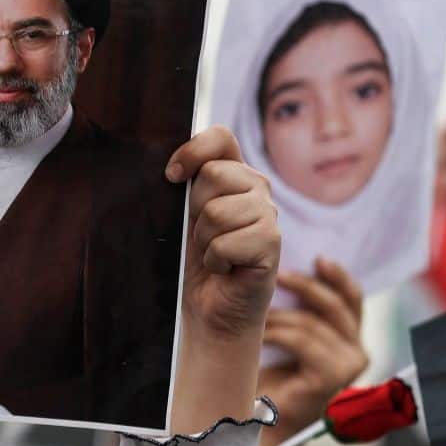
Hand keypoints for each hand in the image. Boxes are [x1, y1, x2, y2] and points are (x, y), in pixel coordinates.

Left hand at [167, 126, 279, 339]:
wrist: (211, 308)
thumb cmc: (195, 261)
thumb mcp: (183, 216)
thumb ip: (186, 185)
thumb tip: (175, 168)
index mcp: (234, 173)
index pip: (220, 137)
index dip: (193, 151)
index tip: (173, 176)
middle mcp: (256, 187)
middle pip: (214, 174)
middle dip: (195, 211)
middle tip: (202, 235)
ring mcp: (268, 214)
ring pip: (217, 212)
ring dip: (204, 241)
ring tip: (216, 253)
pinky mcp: (272, 243)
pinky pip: (227, 243)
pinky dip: (216, 261)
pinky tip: (227, 268)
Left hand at [260, 257, 367, 438]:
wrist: (263, 423)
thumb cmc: (272, 377)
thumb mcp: (290, 335)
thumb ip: (300, 311)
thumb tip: (287, 270)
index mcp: (350, 340)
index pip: (353, 299)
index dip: (338, 276)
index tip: (318, 258)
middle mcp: (357, 352)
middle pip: (335, 305)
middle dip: (304, 286)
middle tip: (276, 277)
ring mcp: (348, 367)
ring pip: (312, 323)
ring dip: (278, 316)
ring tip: (256, 316)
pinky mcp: (331, 377)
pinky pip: (302, 340)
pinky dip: (277, 334)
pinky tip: (260, 336)